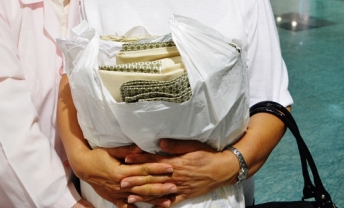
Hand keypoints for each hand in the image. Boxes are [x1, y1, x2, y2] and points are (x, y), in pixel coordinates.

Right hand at [75, 145, 175, 207]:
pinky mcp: (115, 199)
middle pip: (144, 186)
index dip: (157, 168)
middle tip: (175, 186)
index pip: (143, 170)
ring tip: (168, 200)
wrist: (83, 167)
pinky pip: (128, 207)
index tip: (169, 167)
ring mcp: (118, 194)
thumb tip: (141, 147)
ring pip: (139, 198)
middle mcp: (120, 185)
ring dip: (154, 199)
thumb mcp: (111, 150)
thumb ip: (127, 150)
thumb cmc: (97, 156)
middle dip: (160, 186)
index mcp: (121, 172)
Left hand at [120, 139, 234, 206]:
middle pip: (152, 179)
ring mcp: (179, 187)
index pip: (153, 161)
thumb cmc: (207, 155)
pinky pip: (170, 202)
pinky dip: (160, 205)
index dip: (139, 160)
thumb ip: (175, 145)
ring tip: (129, 198)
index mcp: (175, 162)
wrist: (222, 170)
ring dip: (143, 195)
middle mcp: (175, 176)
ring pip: (158, 192)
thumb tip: (159, 141)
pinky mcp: (184, 195)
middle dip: (136, 180)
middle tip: (121, 182)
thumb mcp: (192, 146)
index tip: (126, 159)